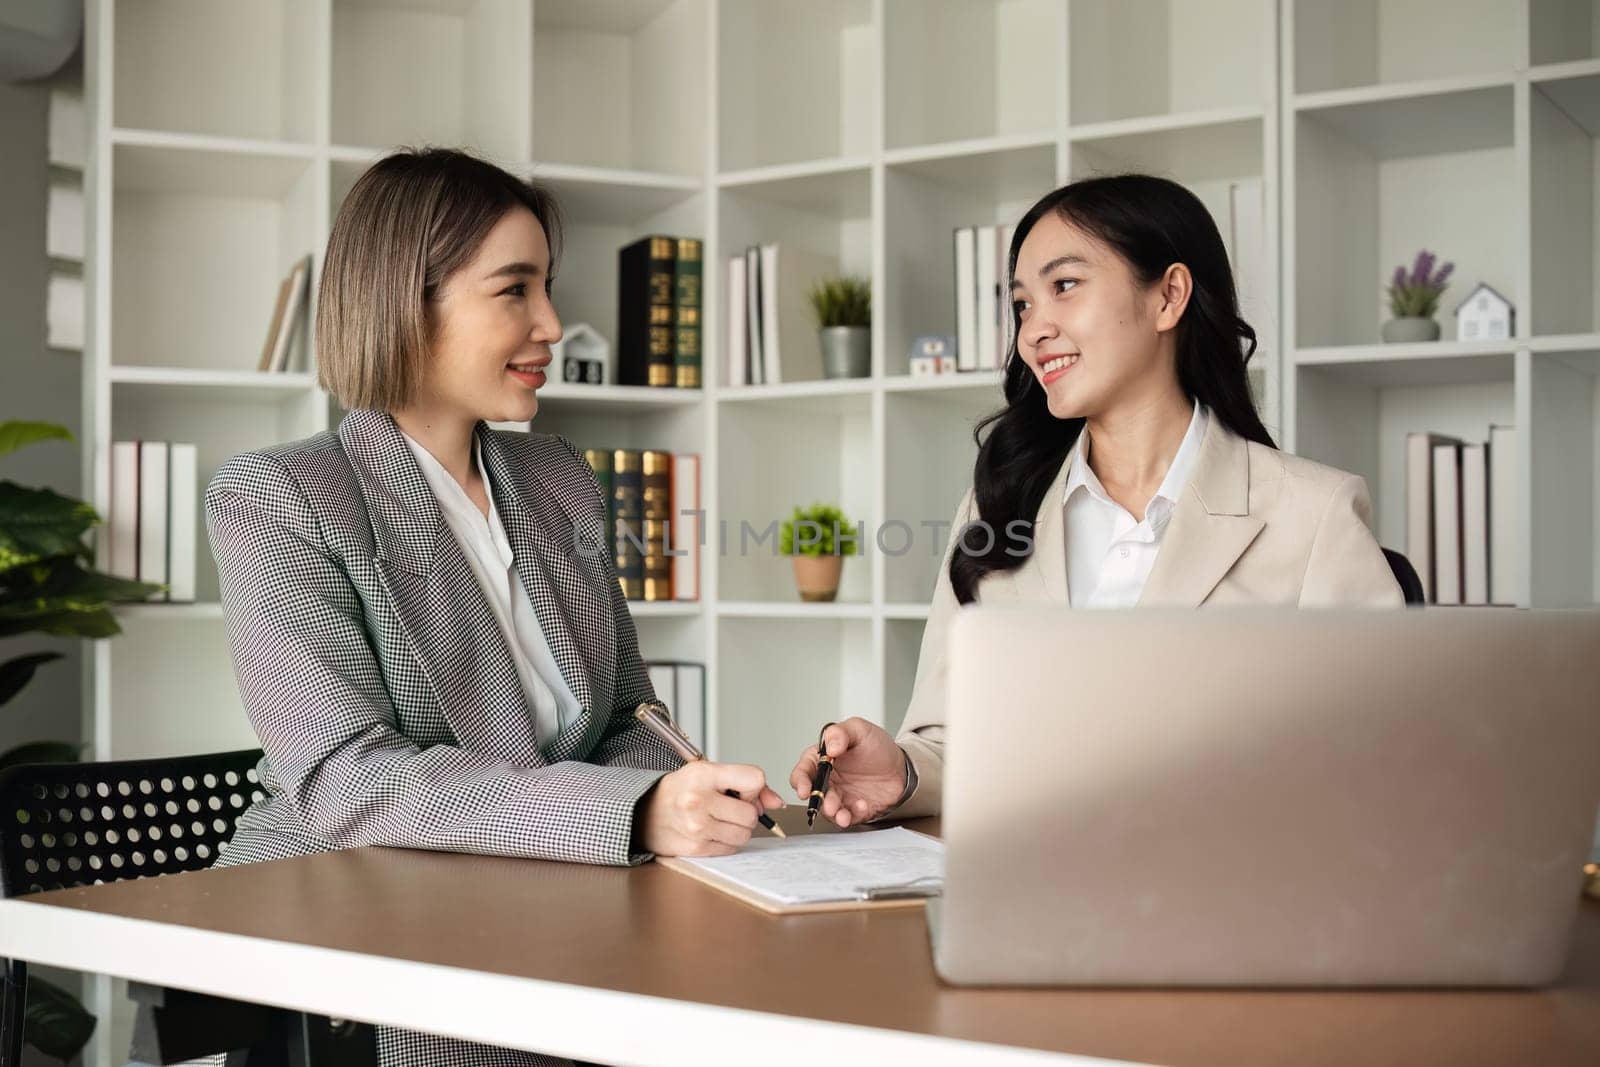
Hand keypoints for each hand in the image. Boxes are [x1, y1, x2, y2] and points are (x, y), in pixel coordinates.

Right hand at [635, 760, 783, 857]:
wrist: (643, 811)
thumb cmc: (679, 790)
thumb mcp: (708, 773)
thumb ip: (746, 783)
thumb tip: (777, 802)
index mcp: (704, 774)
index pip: (755, 779)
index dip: (754, 788)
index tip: (741, 791)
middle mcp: (699, 800)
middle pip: (751, 814)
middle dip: (746, 813)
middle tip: (728, 808)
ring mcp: (697, 827)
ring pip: (744, 834)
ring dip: (737, 829)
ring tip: (718, 819)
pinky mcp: (695, 848)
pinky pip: (731, 849)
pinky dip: (726, 842)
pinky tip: (711, 831)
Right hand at [788, 717, 908, 828]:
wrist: (902, 766)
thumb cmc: (878, 747)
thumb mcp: (859, 730)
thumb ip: (840, 733)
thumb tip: (829, 748)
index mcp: (822, 759)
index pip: (803, 772)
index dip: (800, 781)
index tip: (805, 789)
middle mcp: (828, 780)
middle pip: (814, 795)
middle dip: (819, 802)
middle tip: (829, 804)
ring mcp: (840, 796)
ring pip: (828, 810)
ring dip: (833, 813)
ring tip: (842, 814)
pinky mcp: (853, 810)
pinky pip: (849, 817)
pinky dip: (853, 815)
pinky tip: (862, 805)